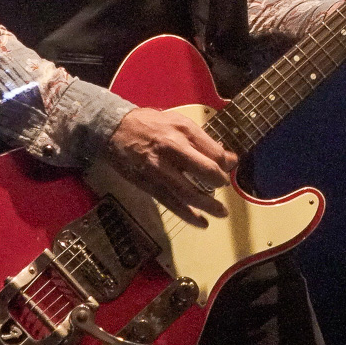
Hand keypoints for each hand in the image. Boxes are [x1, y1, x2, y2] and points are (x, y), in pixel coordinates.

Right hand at [103, 106, 238, 225]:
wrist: (116, 129)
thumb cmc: (151, 124)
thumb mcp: (178, 122)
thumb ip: (203, 140)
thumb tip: (228, 158)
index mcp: (183, 130)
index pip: (214, 152)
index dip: (226, 163)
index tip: (229, 166)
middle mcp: (172, 148)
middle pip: (205, 170)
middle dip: (219, 181)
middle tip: (222, 185)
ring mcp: (159, 168)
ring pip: (189, 191)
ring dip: (208, 205)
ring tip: (222, 213)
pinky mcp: (149, 184)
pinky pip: (171, 203)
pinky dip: (187, 215)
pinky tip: (201, 222)